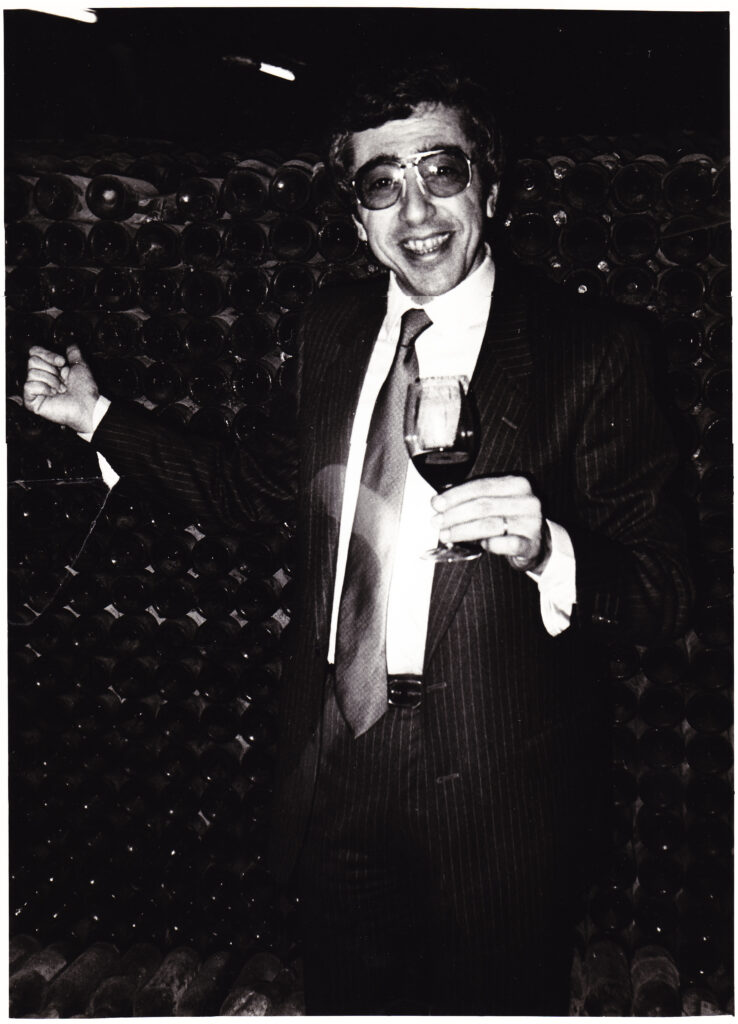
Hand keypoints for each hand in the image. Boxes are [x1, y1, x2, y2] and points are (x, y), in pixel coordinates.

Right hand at [23, 344, 99, 433]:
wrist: (87, 406)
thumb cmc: (85, 390)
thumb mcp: (80, 366)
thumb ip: (74, 354)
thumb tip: (71, 345)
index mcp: (49, 369)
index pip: (34, 352)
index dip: (47, 354)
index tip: (62, 362)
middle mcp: (40, 379)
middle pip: (32, 361)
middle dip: (51, 370)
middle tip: (62, 380)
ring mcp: (35, 390)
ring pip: (31, 373)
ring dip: (51, 380)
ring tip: (60, 389)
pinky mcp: (32, 402)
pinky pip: (29, 386)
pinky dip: (43, 388)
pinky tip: (52, 394)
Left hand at [431, 475, 550, 573]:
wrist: (537, 543)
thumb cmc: (510, 520)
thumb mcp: (496, 503)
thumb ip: (472, 499)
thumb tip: (438, 503)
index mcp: (517, 484)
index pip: (481, 486)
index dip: (455, 495)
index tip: (436, 504)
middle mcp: (528, 501)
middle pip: (483, 505)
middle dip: (454, 514)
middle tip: (436, 522)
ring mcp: (532, 523)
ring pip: (490, 525)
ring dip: (462, 530)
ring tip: (445, 534)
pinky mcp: (532, 544)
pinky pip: (505, 544)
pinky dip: (489, 545)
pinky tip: (477, 546)